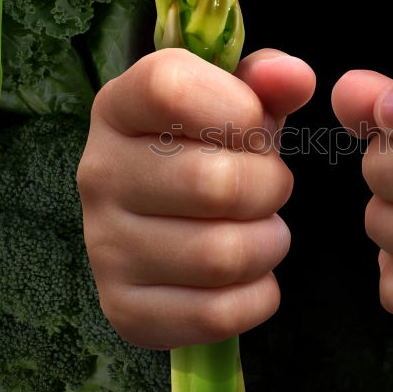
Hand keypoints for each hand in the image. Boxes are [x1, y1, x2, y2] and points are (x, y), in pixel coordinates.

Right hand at [77, 48, 315, 348]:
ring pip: (223, 257)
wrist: (169, 216)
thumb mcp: (236, 100)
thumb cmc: (209, 146)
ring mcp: (104, 247)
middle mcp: (98, 174)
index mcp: (118, 107)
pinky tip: (246, 275)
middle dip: (270, 186)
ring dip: (269, 243)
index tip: (256, 125)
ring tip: (261, 229)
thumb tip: (294, 77)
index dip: (238, 107)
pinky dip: (257, 296)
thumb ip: (268, 79)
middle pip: (216, 184)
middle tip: (269, 188)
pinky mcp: (124, 309)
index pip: (169, 88)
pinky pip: (219, 314)